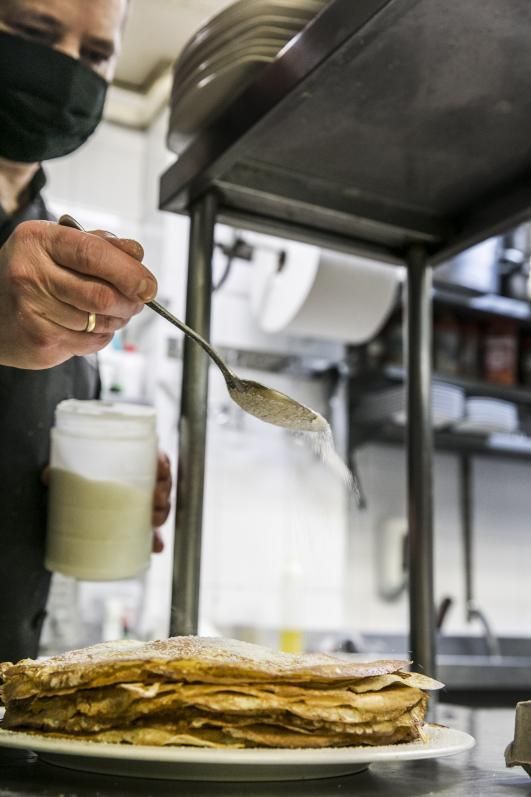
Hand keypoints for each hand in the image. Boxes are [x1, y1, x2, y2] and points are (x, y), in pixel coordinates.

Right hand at [0, 220, 156, 368]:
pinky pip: (91, 342)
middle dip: (130, 302)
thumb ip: (100, 244)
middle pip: (101, 295)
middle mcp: (30, 274)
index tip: (149, 285)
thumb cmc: (30, 273)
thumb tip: (136, 254)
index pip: (93, 254)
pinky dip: (102, 335)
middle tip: (138, 300)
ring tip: (112, 311)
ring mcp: (32, 310)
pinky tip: (90, 325)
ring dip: (118, 319)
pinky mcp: (40, 341)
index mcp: (39, 240)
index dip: (128, 272)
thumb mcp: (58, 246)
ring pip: (100, 322)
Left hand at [42, 453, 171, 554]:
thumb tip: (48, 476)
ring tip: (153, 522)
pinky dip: (154, 541)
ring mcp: (138, 504)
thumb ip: (61, 471)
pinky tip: (154, 548)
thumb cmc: (78, 476)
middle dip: (163, 493)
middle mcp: (139, 482)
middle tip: (155, 499)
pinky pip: (150, 533)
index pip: (155, 457)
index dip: (162, 463)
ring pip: (159, 508)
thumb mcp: (71, 470)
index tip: (160, 469)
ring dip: (161, 515)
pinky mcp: (134, 524)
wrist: (67, 499)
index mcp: (132, 461)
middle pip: (161, 484)